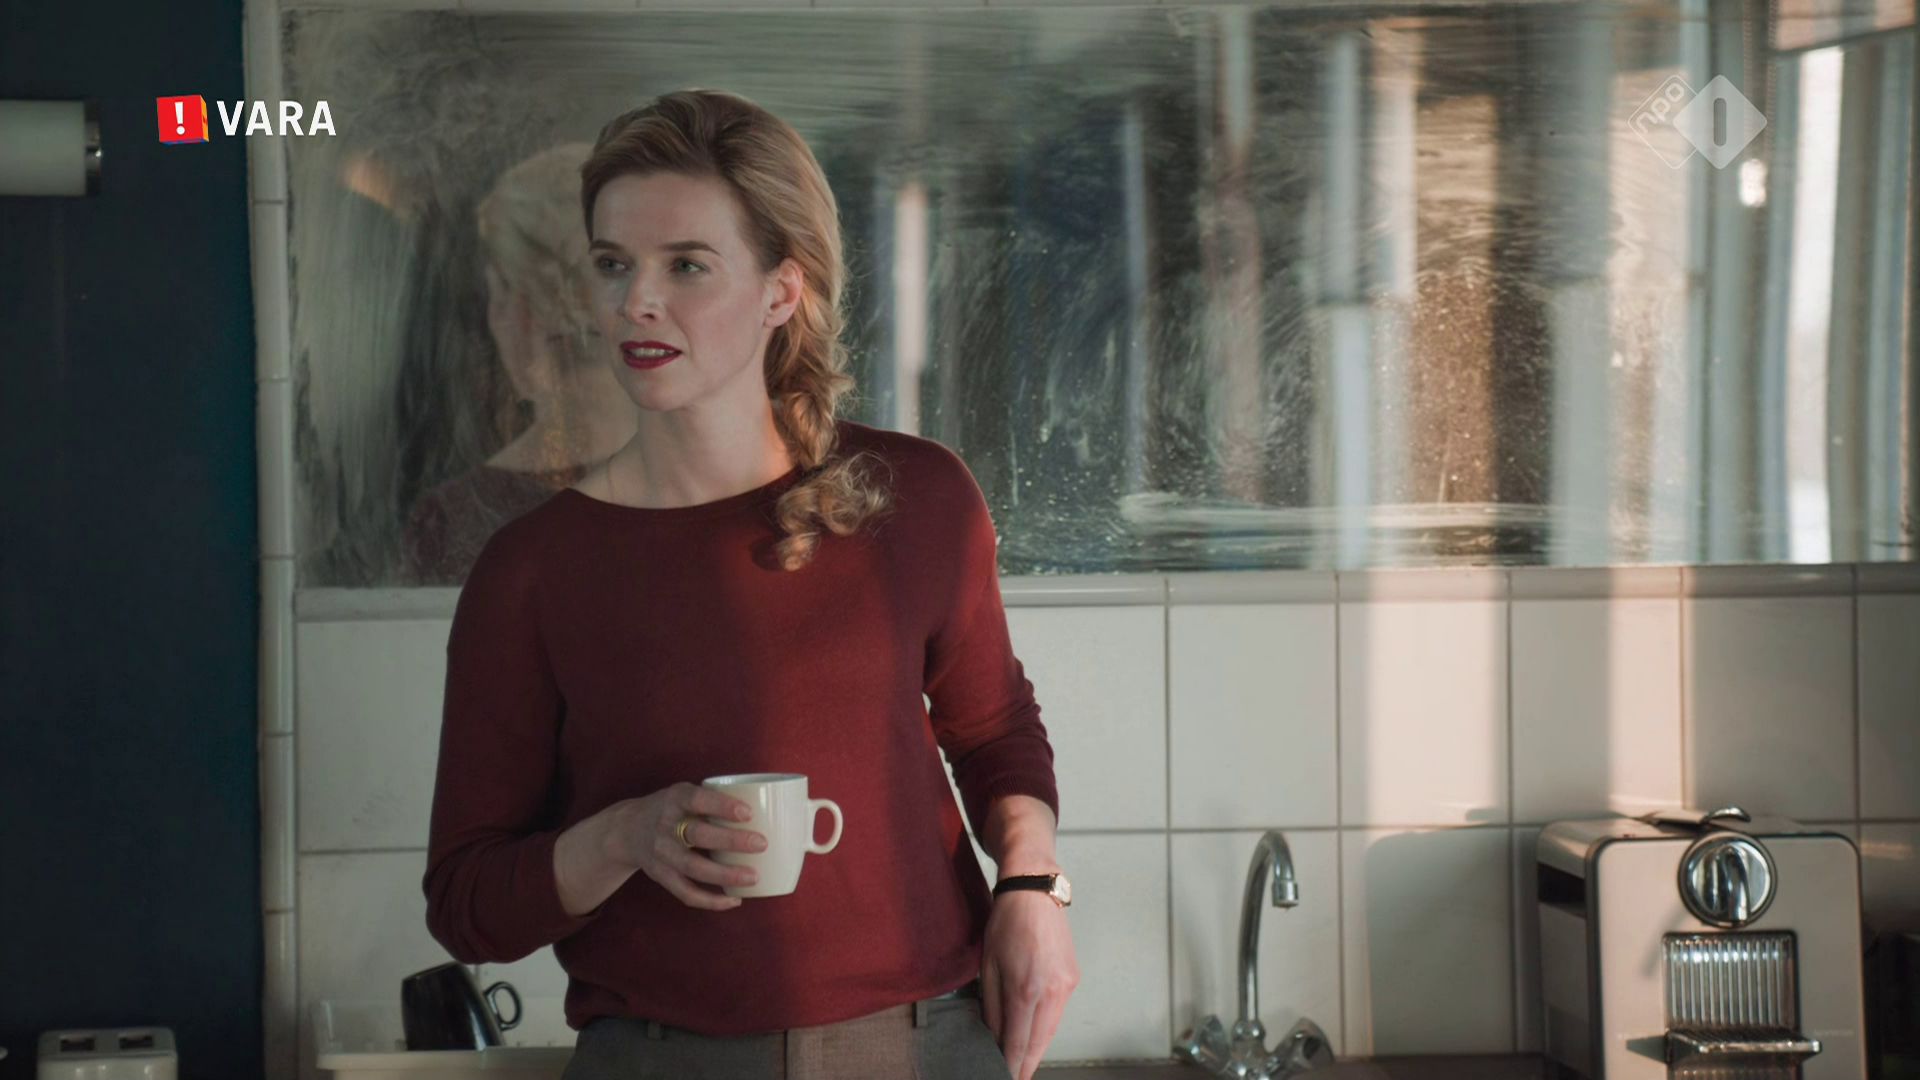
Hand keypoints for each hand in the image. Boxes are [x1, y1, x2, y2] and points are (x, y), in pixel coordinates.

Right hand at [604, 782, 766, 909]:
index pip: (698, 799)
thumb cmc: (672, 809)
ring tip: (754, 877)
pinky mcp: (661, 876)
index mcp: (675, 799)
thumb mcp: (685, 793)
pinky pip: (686, 893)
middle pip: (698, 835)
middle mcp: (665, 825)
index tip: (748, 813)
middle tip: (761, 844)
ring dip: (725, 875)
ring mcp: (662, 853)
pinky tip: (734, 900)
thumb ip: (715, 800)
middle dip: (731, 841)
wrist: (627, 829)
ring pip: (693, 868)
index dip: (722, 806)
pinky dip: (711, 900)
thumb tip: (772, 809)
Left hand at [980, 888, 1079, 1079]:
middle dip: (1026, 1064)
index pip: (1018, 1041)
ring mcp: (1066, 986)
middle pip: (1039, 1042)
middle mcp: (1051, 991)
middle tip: (1016, 1078)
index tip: (1005, 1076)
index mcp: (1025, 988)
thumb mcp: (988, 966)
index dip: (1011, 1064)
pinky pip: (1058, 1013)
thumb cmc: (1007, 924)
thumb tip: (994, 1036)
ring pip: (1051, 1030)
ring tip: (1024, 1063)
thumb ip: (991, 1006)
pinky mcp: (1073, 979)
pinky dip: (1047, 1027)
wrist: (1034, 893)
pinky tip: (1035, 1034)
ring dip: (1038, 1049)